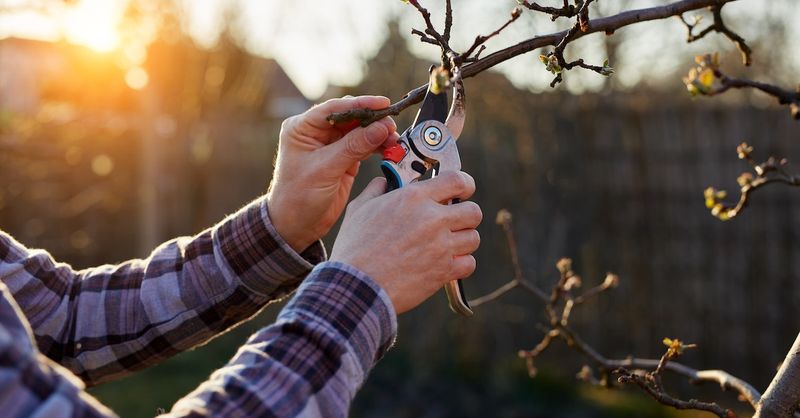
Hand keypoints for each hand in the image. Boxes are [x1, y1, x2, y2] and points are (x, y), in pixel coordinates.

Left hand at [267, 96, 399, 251]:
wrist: (296, 226)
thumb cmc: (298, 197)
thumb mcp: (325, 169)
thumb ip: (353, 147)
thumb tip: (380, 128)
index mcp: (302, 128)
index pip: (335, 109)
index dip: (360, 104)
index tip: (383, 104)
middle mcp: (317, 133)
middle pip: (351, 117)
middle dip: (373, 120)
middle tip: (392, 126)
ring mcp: (332, 146)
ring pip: (361, 131)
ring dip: (378, 134)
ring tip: (394, 140)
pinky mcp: (344, 159)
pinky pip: (365, 146)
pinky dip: (378, 146)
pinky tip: (390, 148)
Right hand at [330, 172, 481, 313]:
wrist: (356, 285)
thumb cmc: (354, 247)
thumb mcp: (359, 208)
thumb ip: (376, 190)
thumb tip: (385, 181)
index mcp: (413, 198)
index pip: (458, 180)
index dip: (465, 185)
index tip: (462, 192)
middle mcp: (432, 219)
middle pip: (474, 211)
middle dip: (465, 216)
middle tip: (452, 222)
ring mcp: (441, 246)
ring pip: (473, 238)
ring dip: (462, 241)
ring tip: (445, 245)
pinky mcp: (444, 271)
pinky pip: (469, 263)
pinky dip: (460, 264)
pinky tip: (444, 264)